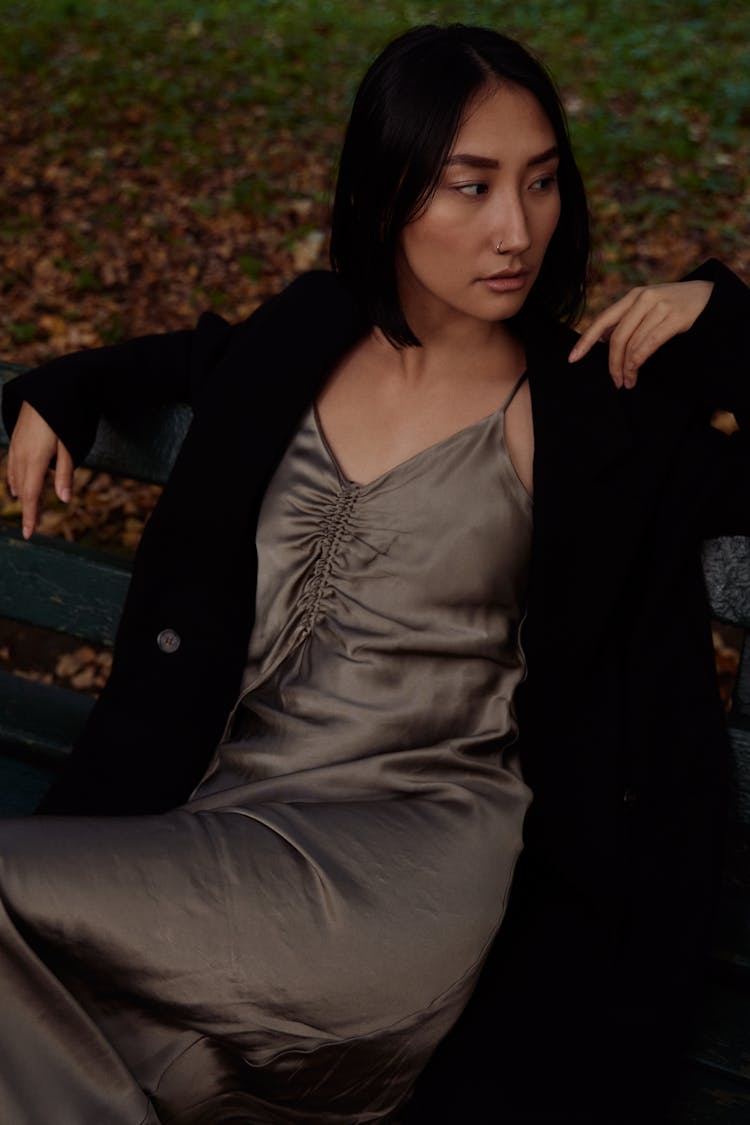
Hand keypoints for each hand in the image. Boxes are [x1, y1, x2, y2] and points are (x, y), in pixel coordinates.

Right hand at [7, 402, 73, 538]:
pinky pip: (13, 468)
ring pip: (17, 480)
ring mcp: (16, 449)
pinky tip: (19, 490)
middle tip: (33, 529)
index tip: (29, 534)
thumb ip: (65, 473)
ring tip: (29, 512)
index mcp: (35, 460)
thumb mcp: (68, 446)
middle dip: (28, 510)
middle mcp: (21, 457)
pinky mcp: (15, 442)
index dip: (30, 516)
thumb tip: (64, 499)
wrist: (46, 392)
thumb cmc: (61, 419)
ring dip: (23, 497)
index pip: (32, 496)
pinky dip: (17, 482)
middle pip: (24, 491)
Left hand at [567, 280, 713, 387]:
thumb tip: (602, 341)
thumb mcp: (648, 306)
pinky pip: (649, 344)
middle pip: (616, 337)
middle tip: (614, 382)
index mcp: (632, 297)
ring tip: (627, 383)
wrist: (710, 295)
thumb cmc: (674, 306)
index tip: (572, 358)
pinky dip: (638, 362)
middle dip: (612, 364)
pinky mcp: (675, 317)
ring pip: (632, 344)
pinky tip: (636, 373)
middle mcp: (643, 298)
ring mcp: (659, 307)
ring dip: (627, 368)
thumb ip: (627, 320)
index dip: (585, 341)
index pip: (602, 320)